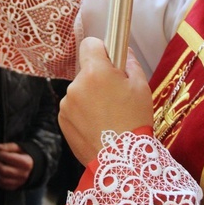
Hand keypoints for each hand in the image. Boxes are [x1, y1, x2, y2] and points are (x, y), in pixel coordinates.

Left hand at [0, 143, 32, 190]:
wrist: (30, 167)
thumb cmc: (22, 156)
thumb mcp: (18, 148)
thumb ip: (8, 147)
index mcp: (26, 162)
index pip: (9, 158)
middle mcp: (23, 174)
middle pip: (4, 170)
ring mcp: (19, 182)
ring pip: (2, 179)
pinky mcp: (14, 187)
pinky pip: (2, 185)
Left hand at [59, 38, 152, 165]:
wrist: (122, 160)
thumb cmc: (134, 121)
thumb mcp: (141, 87)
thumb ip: (130, 62)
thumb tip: (122, 51)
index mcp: (95, 72)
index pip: (90, 44)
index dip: (102, 49)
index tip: (110, 59)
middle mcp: (76, 84)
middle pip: (86, 71)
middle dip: (98, 78)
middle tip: (115, 96)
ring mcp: (66, 103)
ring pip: (80, 90)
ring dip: (90, 97)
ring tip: (108, 116)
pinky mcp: (62, 119)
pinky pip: (73, 108)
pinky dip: (83, 113)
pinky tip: (98, 126)